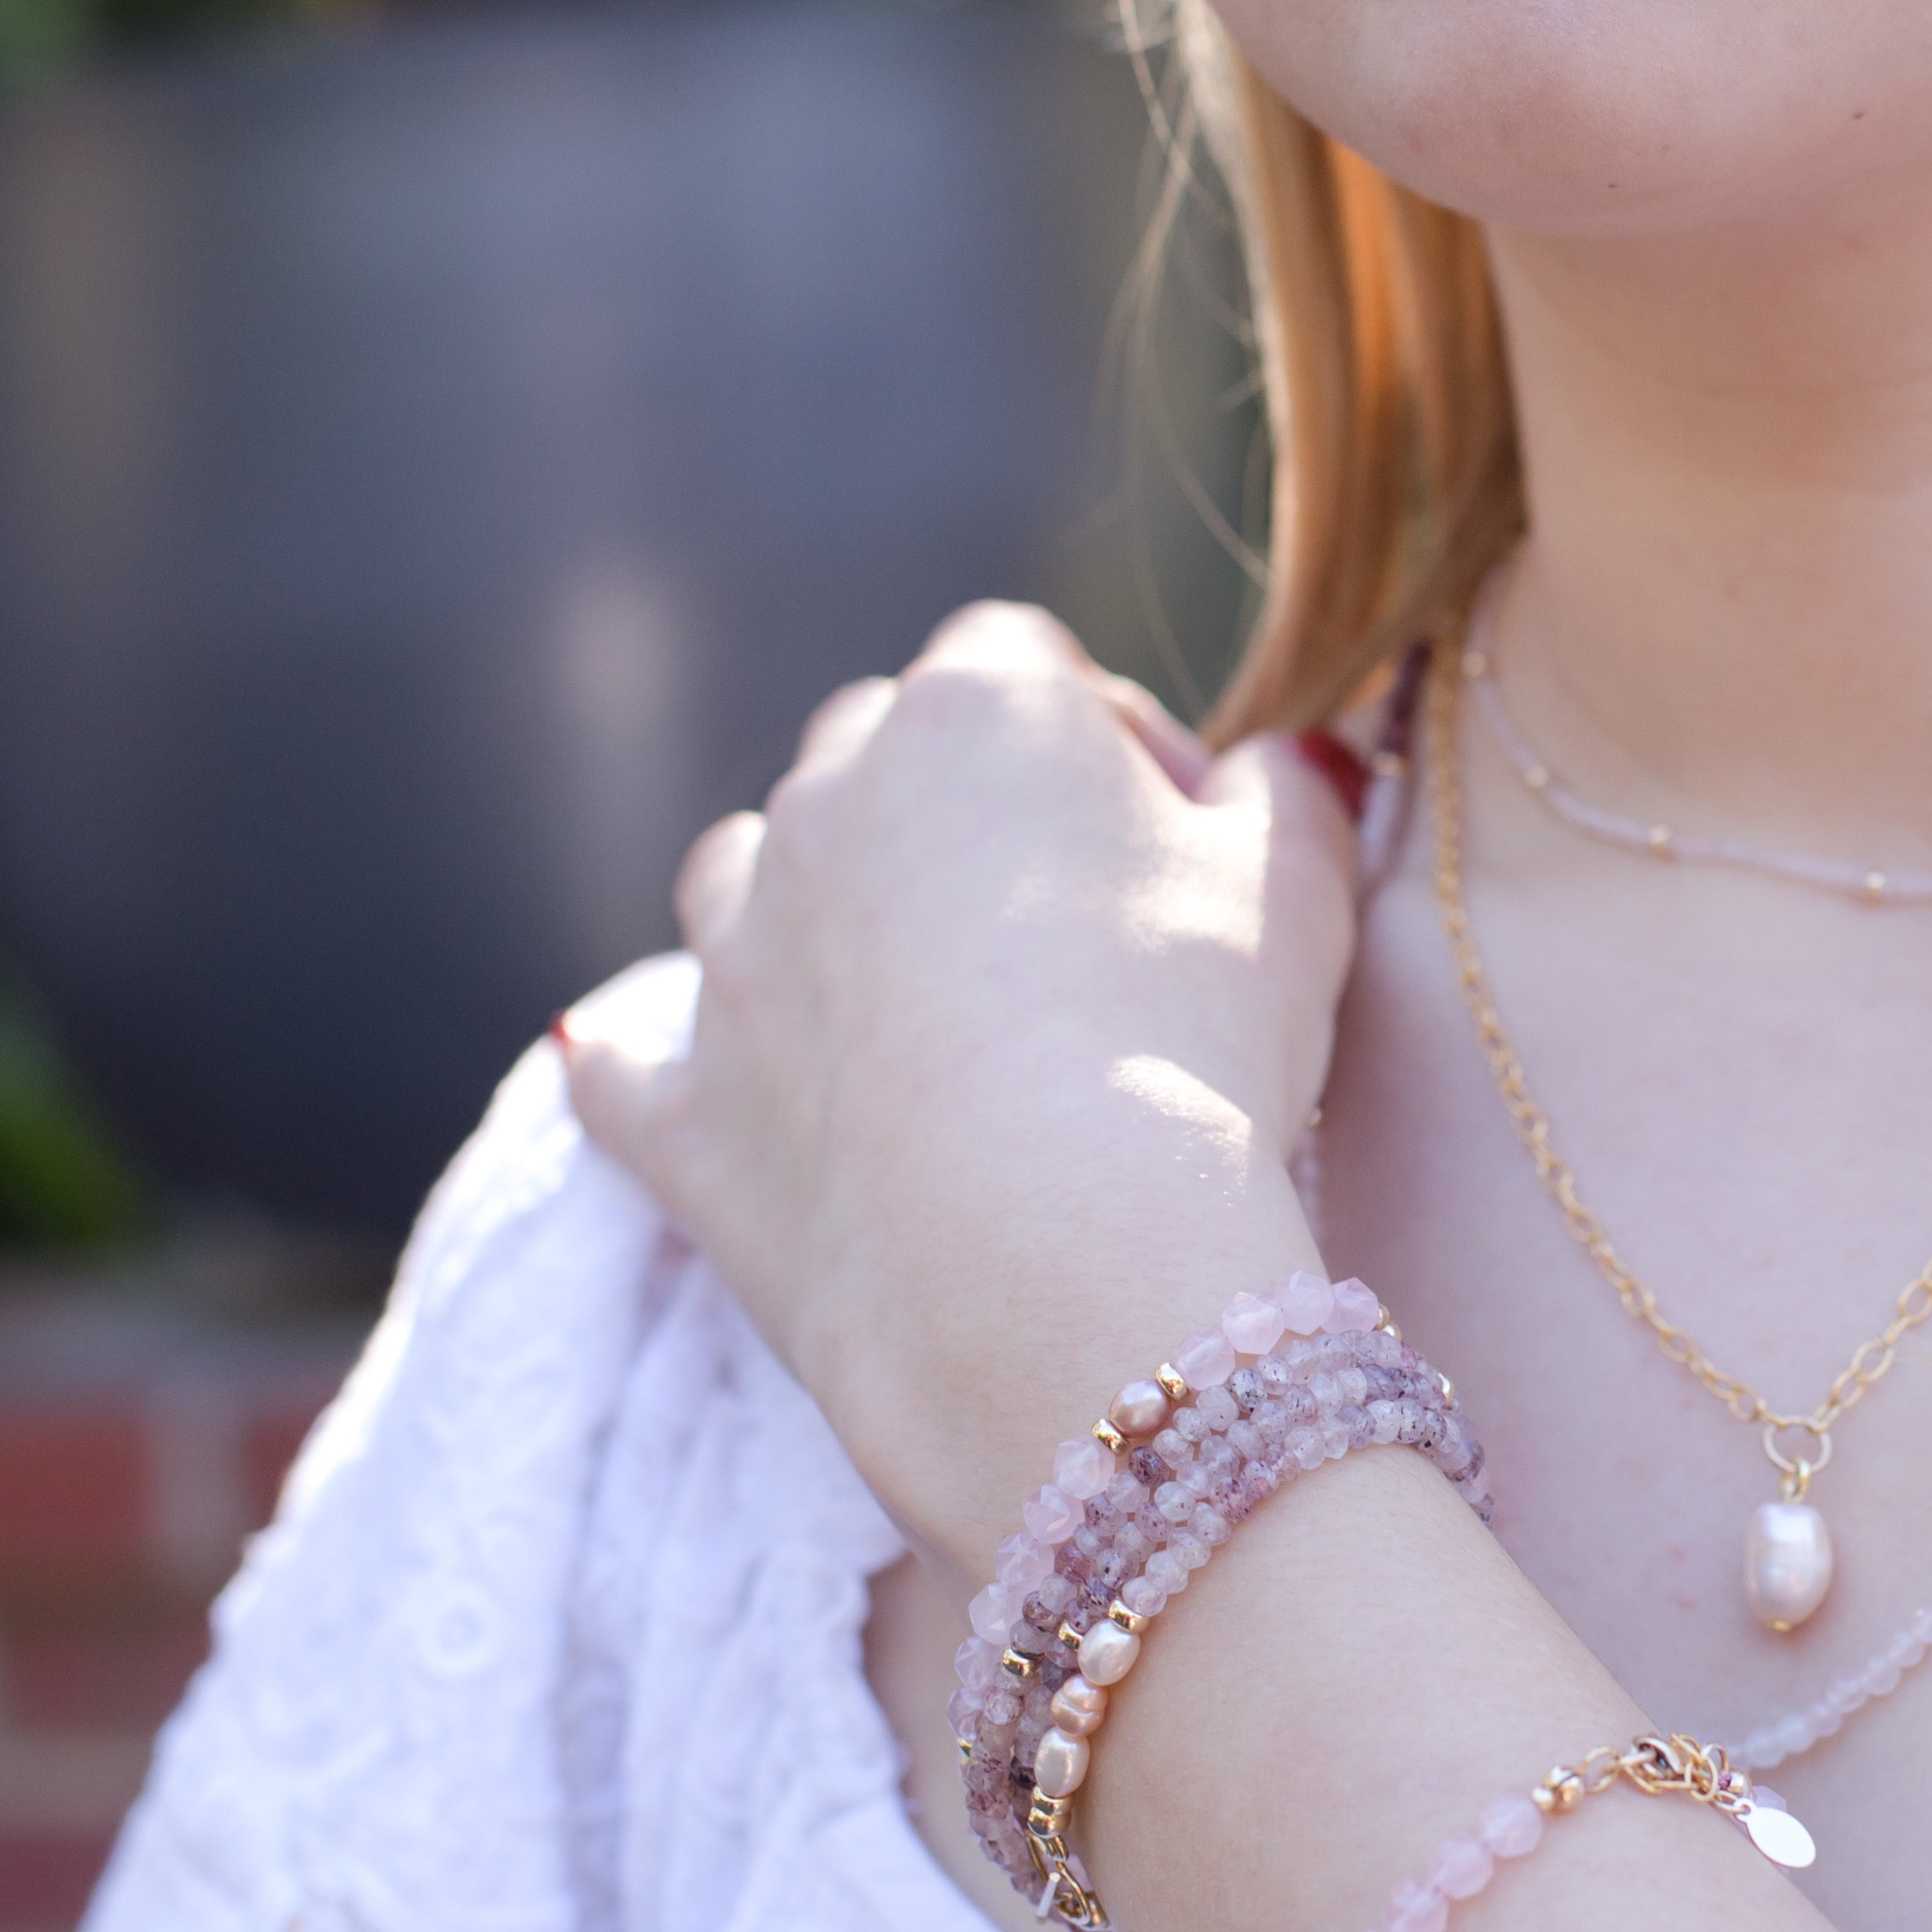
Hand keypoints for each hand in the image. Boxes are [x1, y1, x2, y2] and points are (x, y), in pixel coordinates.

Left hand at [565, 603, 1356, 1561]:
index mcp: (974, 712)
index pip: (1032, 663)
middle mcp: (824, 798)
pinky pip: (633, 1066)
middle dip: (967, 830)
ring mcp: (734, 953)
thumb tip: (1286, 763)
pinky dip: (659, 1067)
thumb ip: (1291, 793)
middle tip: (1081, 954)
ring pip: (754, 882)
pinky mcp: (685, 1107)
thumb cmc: (1195, 1051)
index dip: (1112, 746)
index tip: (1180, 851)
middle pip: (885, 758)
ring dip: (826, 927)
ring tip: (936, 1033)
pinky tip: (679, 1081)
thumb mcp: (1298, 892)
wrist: (1056, 1268)